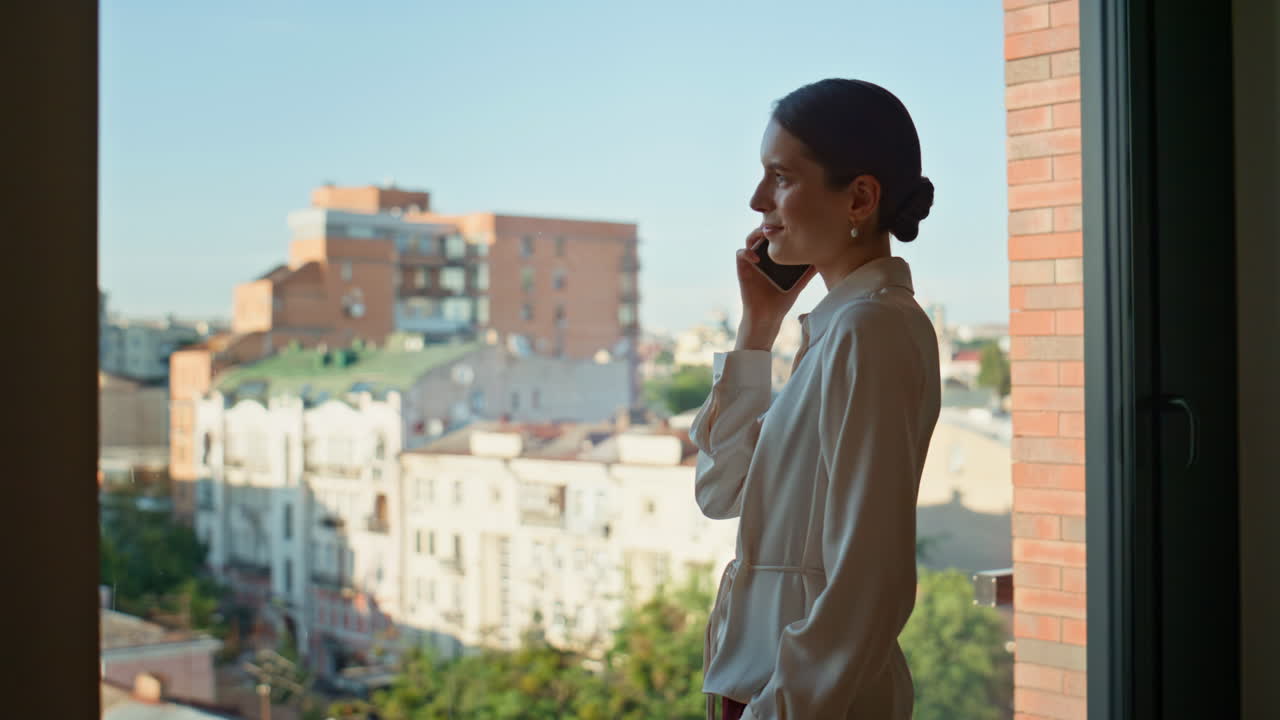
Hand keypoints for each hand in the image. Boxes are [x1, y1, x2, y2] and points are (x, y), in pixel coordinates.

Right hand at [734, 227, 816, 349]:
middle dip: (770, 224)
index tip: (792, 223)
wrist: (768, 316)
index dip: (782, 225)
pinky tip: (758, 258)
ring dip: (757, 233)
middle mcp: (763, 254)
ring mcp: (752, 260)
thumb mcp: (800, 282)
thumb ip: (809, 271)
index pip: (777, 233)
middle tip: (780, 223)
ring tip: (767, 235)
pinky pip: (740, 253)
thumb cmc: (783, 300)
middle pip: (763, 231)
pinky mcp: (743, 268)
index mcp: (775, 255)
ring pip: (751, 238)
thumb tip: (825, 258)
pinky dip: (747, 252)